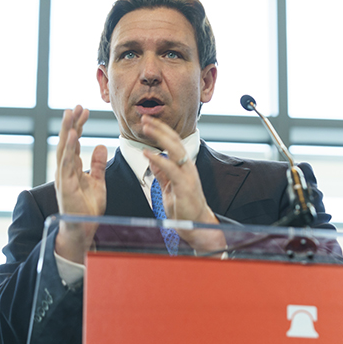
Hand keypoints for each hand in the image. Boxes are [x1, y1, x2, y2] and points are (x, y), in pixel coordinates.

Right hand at [54, 105, 106, 263]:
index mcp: (71, 168)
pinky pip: (67, 164)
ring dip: (68, 130)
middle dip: (71, 123)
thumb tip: (100, 145)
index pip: (74, 142)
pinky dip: (70, 149)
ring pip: (64, 148)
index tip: (84, 111)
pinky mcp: (65, 186)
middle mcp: (64, 170)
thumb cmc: (87, 208)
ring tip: (71, 113)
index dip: (78, 126)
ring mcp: (63, 177)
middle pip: (67, 141)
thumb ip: (98, 164)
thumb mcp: (98, 182)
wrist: (83, 229)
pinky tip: (73, 135)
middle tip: (77, 105)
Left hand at [141, 116, 224, 252]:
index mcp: (184, 166)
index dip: (161, 130)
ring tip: (147, 128)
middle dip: (159, 127)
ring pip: (175, 149)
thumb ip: (162, 173)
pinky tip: (148, 153)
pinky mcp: (185, 186)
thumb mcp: (169, 187)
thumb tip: (153, 159)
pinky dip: (159, 159)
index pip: (173, 142)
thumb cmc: (184, 208)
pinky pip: (171, 169)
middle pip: (174, 140)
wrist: (197, 226)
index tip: (148, 121)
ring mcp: (188, 175)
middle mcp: (187, 167)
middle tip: (145, 118)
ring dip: (159, 137)